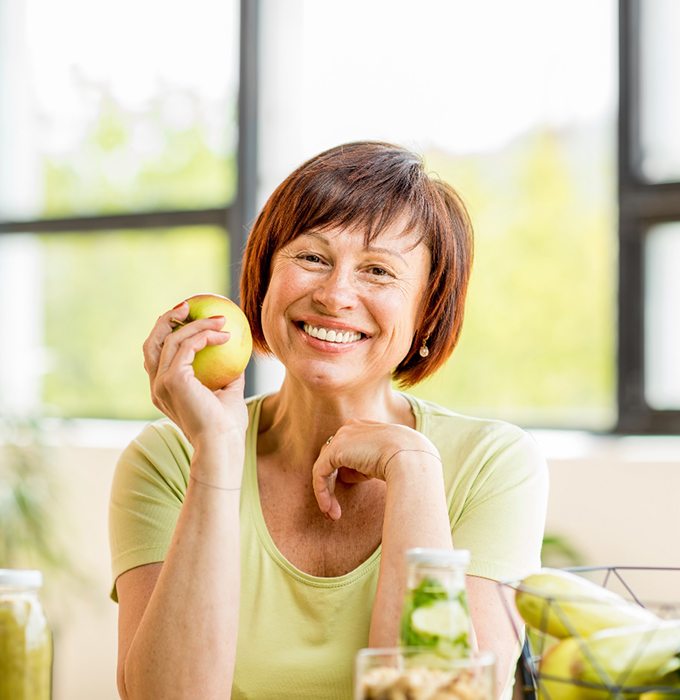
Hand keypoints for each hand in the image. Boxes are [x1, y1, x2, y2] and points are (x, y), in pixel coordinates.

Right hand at [142, 301, 247, 445]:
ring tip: (220, 318)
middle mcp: (157, 386)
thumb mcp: (228, 394)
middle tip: (189, 306)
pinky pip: (187, 346)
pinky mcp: (173, 380)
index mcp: (164, 391)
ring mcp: (161, 383)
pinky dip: (205, 335)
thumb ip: (228, 375)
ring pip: (171, 339)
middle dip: (166, 320)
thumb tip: (237, 353)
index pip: (158, 356)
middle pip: (152, 343)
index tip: (189, 318)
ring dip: (196, 324)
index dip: (168, 333)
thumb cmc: (227, 427)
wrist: (222, 446)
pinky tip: (226, 335)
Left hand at [311, 419, 440, 520]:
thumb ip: (365, 464)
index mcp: (363, 427)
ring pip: (324, 467)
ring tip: (333, 514)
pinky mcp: (335, 450)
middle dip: (331, 484)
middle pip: (331, 458)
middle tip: (334, 509)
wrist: (411, 457)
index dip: (344, 472)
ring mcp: (342, 437)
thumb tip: (348, 476)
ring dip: (326, 492)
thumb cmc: (406, 462)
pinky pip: (320, 473)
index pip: (345, 449)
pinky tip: (329, 508)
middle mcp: (350, 428)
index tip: (348, 493)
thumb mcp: (384, 460)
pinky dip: (322, 492)